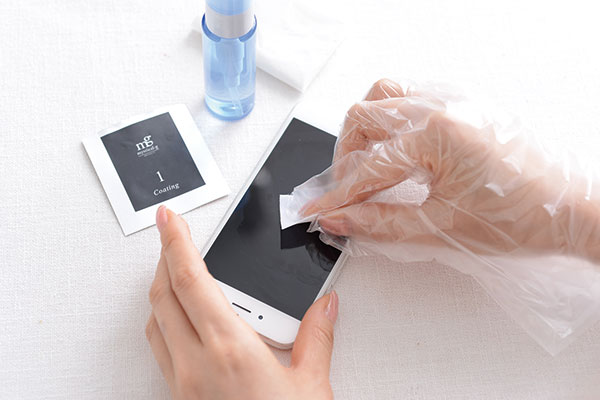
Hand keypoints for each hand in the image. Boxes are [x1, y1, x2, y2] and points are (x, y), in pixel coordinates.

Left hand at [146, 206, 338, 399]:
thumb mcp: (310, 386)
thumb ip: (317, 339)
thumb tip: (325, 307)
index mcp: (231, 350)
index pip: (191, 280)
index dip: (176, 242)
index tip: (169, 219)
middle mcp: (196, 364)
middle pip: (164, 294)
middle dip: (165, 255)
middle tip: (170, 233)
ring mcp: (182, 383)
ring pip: (155, 321)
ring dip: (162, 288)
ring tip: (176, 269)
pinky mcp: (178, 398)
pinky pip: (159, 347)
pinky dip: (163, 319)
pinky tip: (182, 317)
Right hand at [304, 79, 599, 259]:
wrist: (570, 210)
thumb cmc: (522, 217)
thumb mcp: (440, 227)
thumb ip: (380, 222)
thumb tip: (340, 218)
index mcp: (440, 134)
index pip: (369, 167)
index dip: (339, 195)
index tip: (319, 210)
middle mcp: (444, 106)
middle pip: (365, 117)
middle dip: (346, 158)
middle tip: (346, 191)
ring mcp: (455, 99)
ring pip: (385, 95)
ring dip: (365, 129)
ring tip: (366, 163)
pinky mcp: (464, 103)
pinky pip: (412, 94)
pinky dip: (392, 118)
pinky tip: (395, 145)